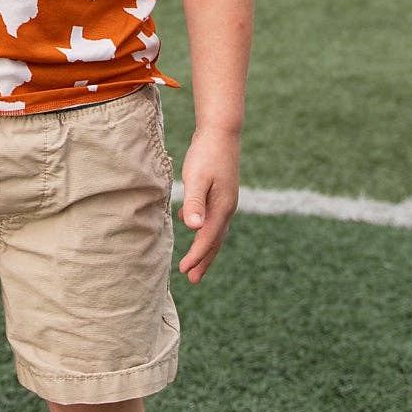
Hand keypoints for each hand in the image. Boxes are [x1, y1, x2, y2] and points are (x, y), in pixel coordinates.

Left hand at [177, 126, 240, 283]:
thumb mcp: (197, 177)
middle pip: (215, 241)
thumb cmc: (206, 154)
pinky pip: (214, 219)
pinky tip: (192, 224)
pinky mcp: (221, 192)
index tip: (183, 271)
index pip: (207, 239)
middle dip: (204, 260)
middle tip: (193, 279)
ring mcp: (226, 200)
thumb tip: (195, 228)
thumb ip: (195, 202)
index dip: (196, 256)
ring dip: (205, 247)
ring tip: (194, 262)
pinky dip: (205, 230)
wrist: (221, 132)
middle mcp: (227, 208)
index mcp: (222, 208)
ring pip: (216, 231)